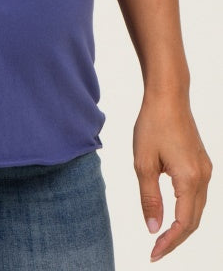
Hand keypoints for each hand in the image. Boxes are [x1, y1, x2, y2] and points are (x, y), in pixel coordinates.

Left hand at [133, 92, 211, 261]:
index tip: (153, 254)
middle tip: (156, 251)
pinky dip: (186, 210)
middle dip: (176, 239)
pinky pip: (197, 195)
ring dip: (182, 226)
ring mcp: (205, 170)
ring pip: (197, 209)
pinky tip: (171, 213)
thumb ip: (149, 198)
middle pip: (194, 221)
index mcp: (190, 180)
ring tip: (162, 237)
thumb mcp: (143, 163)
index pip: (183, 224)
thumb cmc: (153, 124)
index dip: (169, 243)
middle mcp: (203, 178)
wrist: (168, 96)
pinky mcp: (202, 163)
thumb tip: (152, 229)